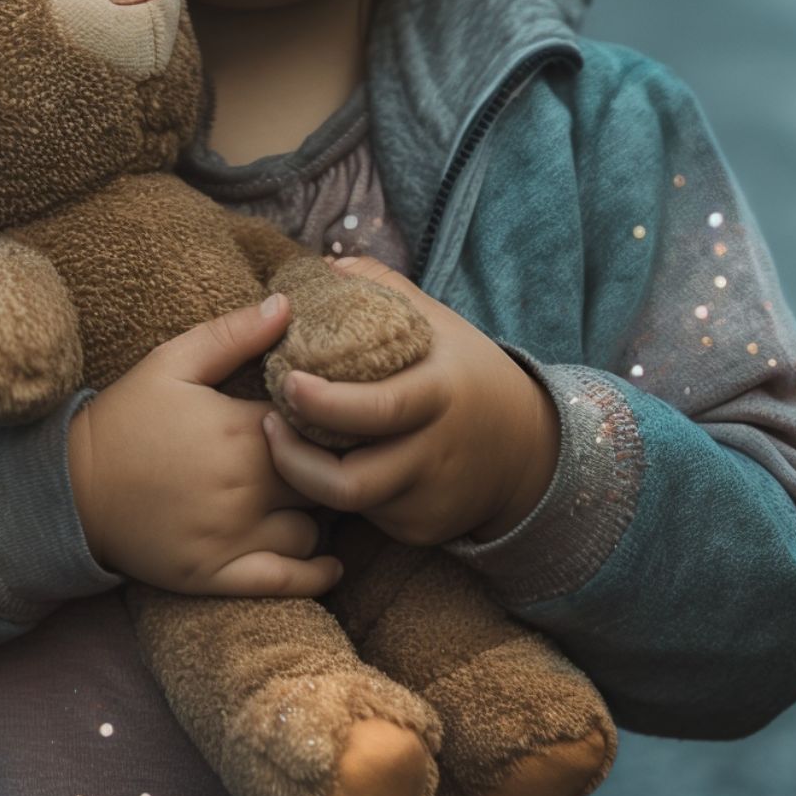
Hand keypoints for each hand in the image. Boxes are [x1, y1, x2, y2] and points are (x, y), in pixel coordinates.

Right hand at [66, 292, 344, 598]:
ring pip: (312, 530)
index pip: (319, 424)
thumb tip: (288, 305)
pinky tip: (329, 562)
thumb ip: (234, 333)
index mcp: (240, 430)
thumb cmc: (126, 418)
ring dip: (319, 514)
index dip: (331, 419)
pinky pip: (287, 582)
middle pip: (323, 478)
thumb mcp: (172, 361)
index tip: (332, 414)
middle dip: (330, 466)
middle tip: (331, 457)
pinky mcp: (217, 575)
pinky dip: (316, 573)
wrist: (71, 488)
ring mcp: (232, 536)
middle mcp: (245, 486)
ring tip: (312, 498)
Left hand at [260, 256, 560, 548]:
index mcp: (441, 395)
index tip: (289, 382)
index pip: (381, 408)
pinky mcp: (421, 529)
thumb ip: (385, 289)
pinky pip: (368, 516)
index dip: (327, 403)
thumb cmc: (472, 376)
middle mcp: (435, 454)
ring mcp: (428, 499)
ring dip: (307, 476)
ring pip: (351, 504)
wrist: (528, 452)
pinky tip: (327, 464)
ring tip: (281, 442)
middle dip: (296, 459)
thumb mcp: (442, 325)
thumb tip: (326, 266)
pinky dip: (340, 492)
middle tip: (266, 420)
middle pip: (353, 480)